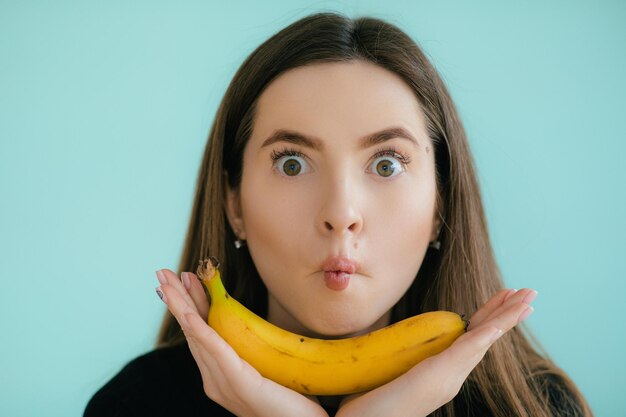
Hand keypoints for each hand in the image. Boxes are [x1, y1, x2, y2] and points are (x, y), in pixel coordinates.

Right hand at [156, 269, 328, 416]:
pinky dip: (200, 330)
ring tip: (170, 283)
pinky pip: (216, 352)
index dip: (188, 306)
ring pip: (199, 336)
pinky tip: (190, 314)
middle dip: (176, 300)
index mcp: (220, 376)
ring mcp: (225, 384)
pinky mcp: (240, 384)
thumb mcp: (267, 371)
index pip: (200, 334)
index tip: (178, 282)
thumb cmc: (292, 403)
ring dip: (182, 306)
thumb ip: (252, 356)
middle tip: (161, 273)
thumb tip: (248, 332)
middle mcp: (216, 381)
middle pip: (193, 331)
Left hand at [335, 288, 536, 416]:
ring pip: (483, 340)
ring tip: (527, 299)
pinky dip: (485, 336)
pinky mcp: (437, 375)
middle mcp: (451, 374)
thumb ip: (402, 359)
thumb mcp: (393, 372)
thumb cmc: (373, 403)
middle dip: (508, 313)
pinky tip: (498, 324)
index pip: (472, 337)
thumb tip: (401, 343)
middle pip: (486, 336)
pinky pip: (467, 352)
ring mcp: (447, 376)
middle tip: (529, 292)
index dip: (491, 318)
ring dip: (506, 318)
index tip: (504, 298)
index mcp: (444, 371)